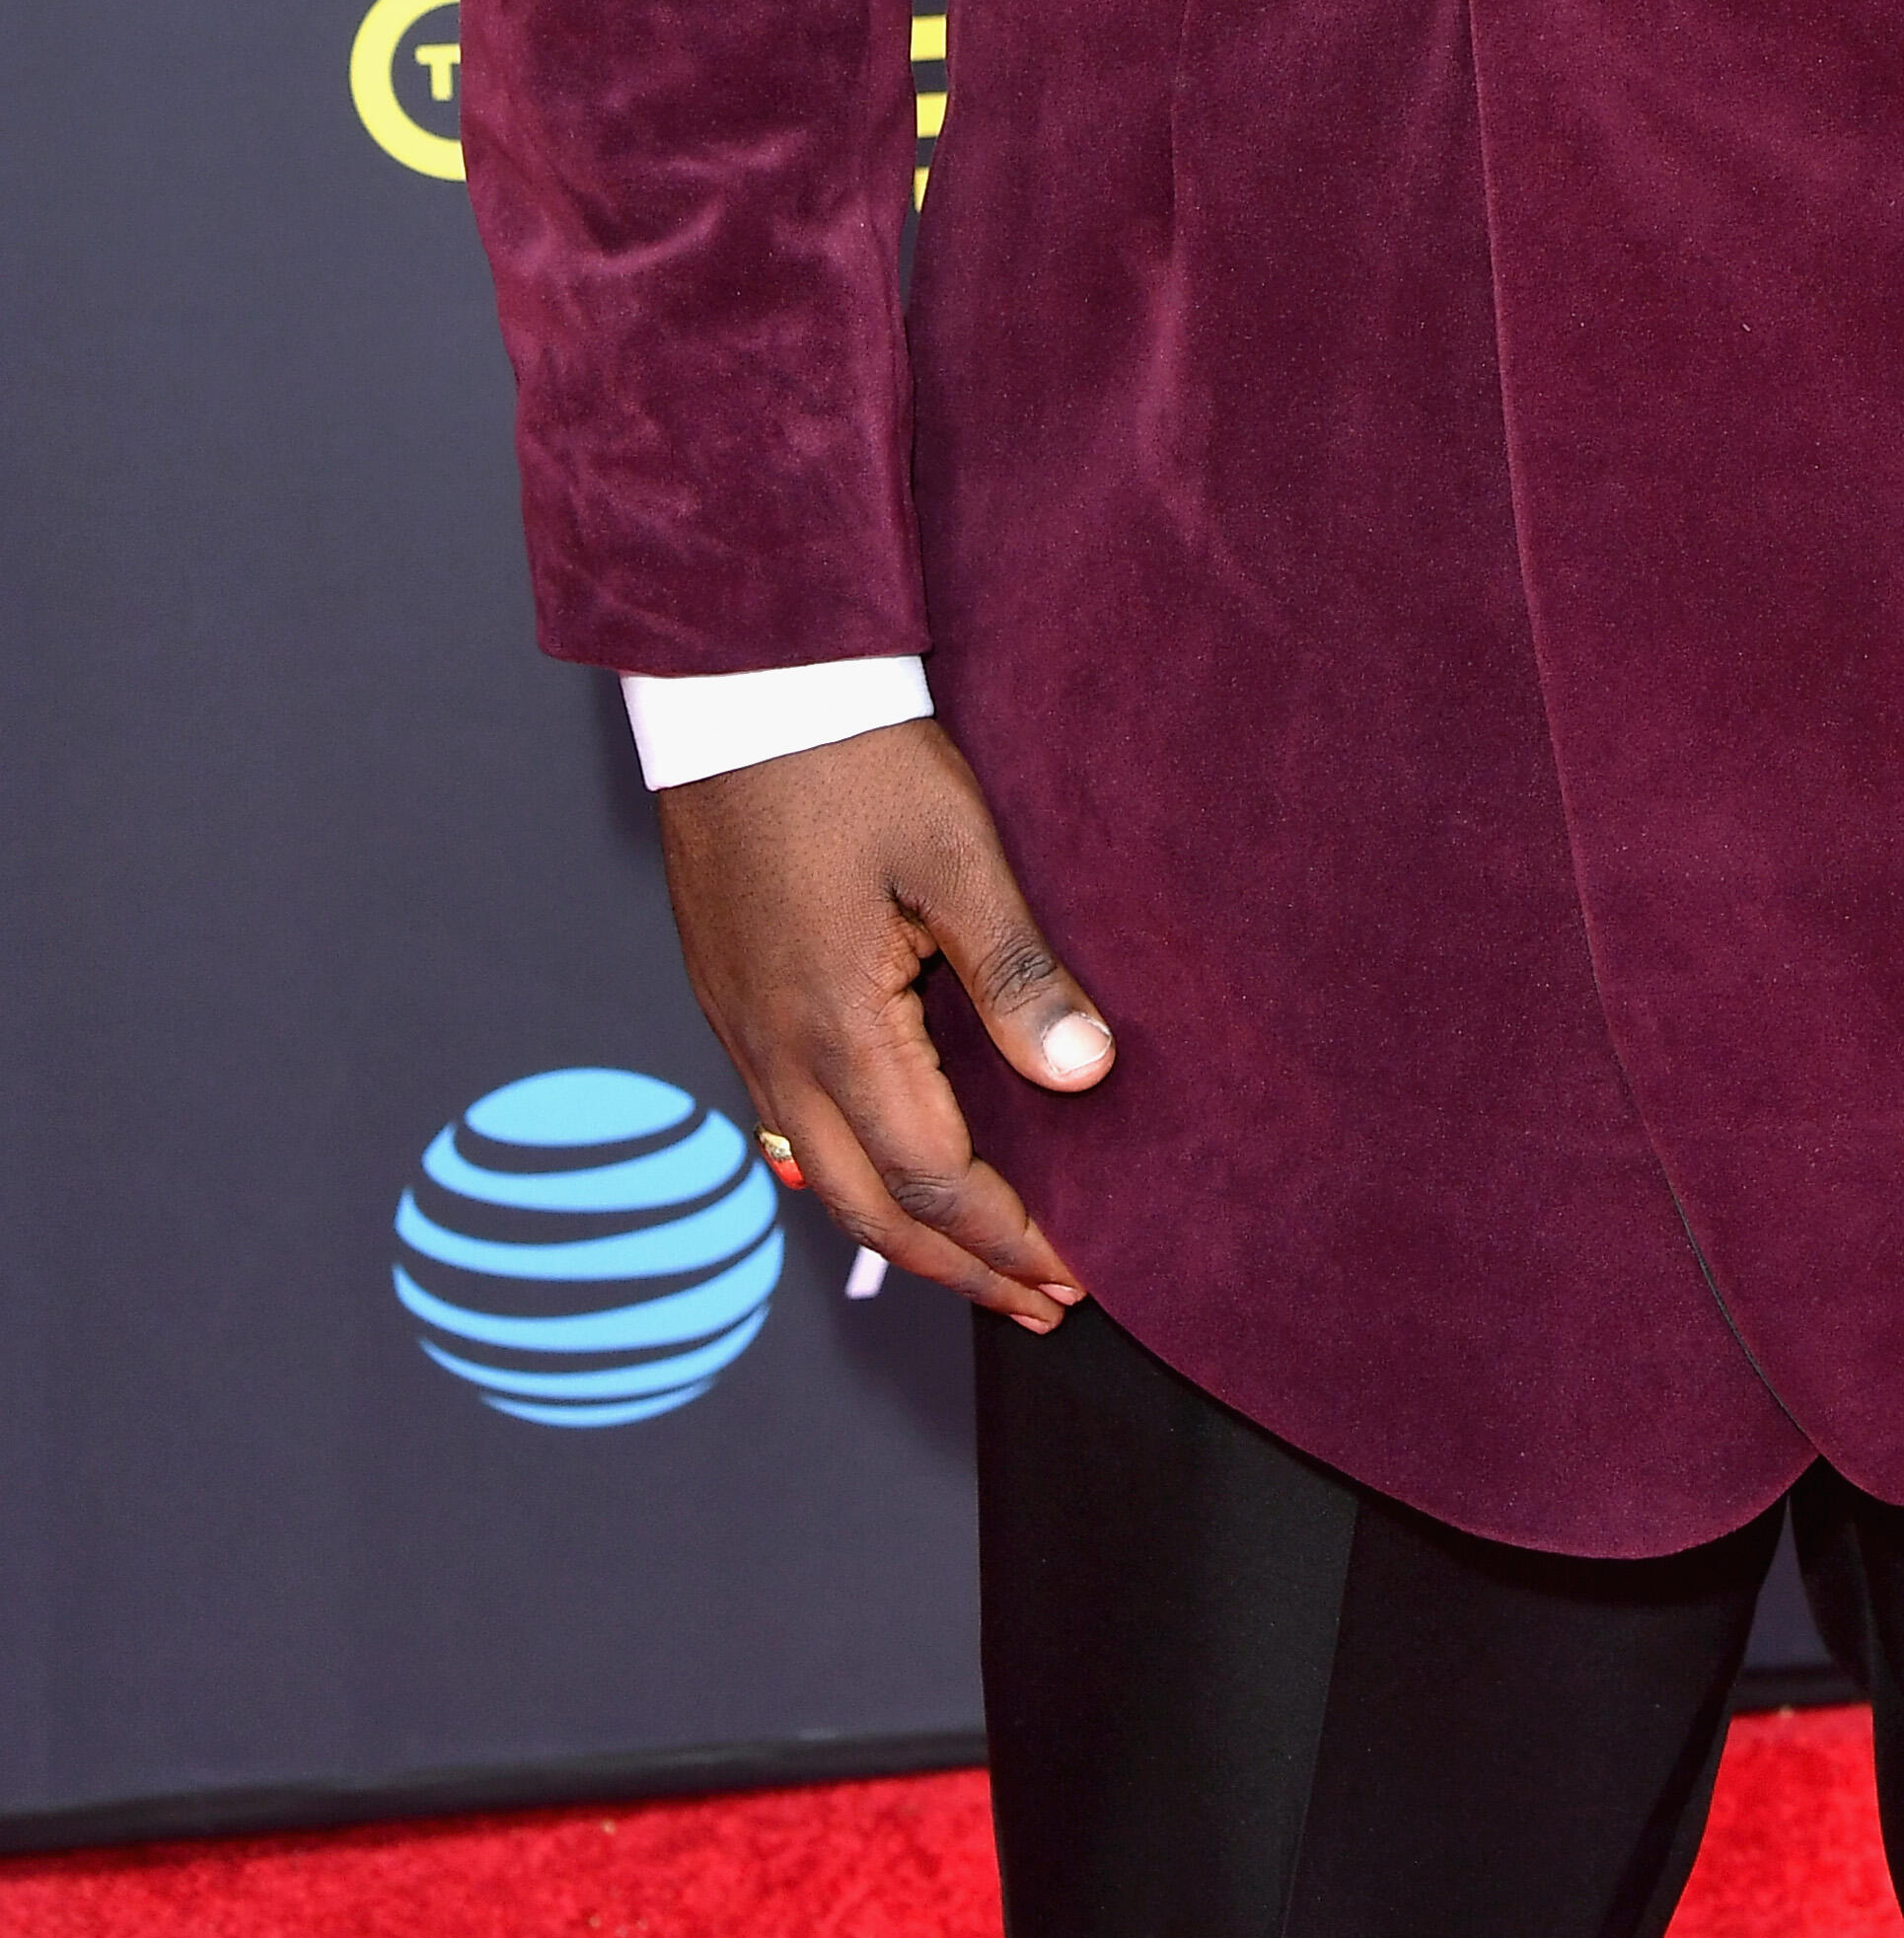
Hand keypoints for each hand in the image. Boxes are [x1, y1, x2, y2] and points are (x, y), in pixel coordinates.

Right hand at [655, 717, 1112, 1325]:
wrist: (738, 688)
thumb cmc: (853, 757)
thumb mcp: (954, 853)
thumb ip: (1015, 970)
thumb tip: (1084, 1074)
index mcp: (836, 1028)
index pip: (934, 1181)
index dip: (1009, 1238)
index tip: (1076, 1275)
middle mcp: (777, 1052)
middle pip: (871, 1209)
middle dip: (961, 1268)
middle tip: (1042, 1304)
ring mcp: (744, 1029)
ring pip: (820, 1178)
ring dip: (905, 1230)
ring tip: (979, 1258)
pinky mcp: (732, 997)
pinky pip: (789, 1124)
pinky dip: (852, 1172)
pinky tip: (891, 1165)